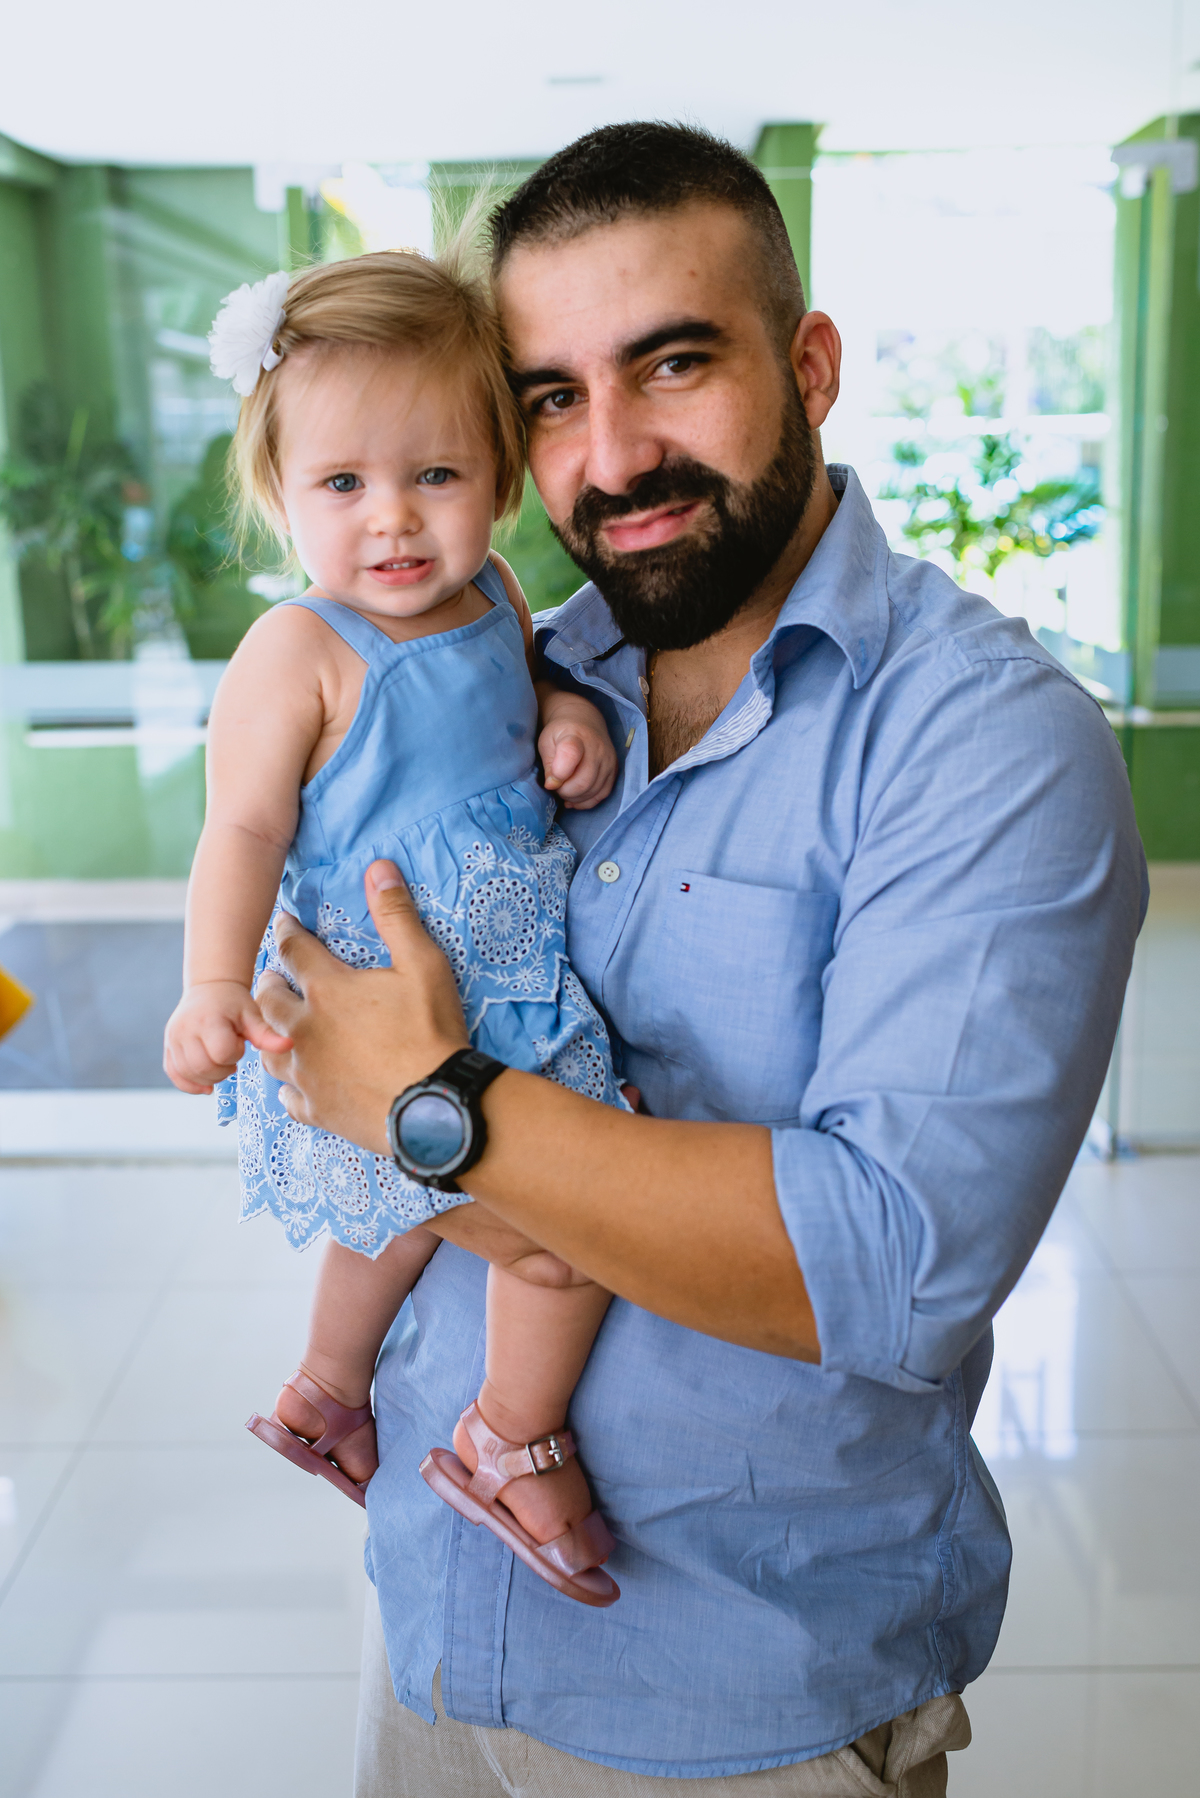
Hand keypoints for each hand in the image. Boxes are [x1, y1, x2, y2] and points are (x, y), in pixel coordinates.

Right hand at [163, 979, 292, 1093]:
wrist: (210, 988)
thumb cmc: (235, 1003)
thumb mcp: (252, 1015)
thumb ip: (267, 1034)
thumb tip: (288, 1046)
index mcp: (208, 1020)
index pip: (221, 1053)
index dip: (235, 1054)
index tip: (239, 1043)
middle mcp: (185, 1029)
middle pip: (204, 1067)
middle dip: (223, 1069)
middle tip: (231, 1056)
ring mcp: (173, 1038)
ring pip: (189, 1073)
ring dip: (209, 1077)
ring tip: (220, 1062)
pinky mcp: (168, 1046)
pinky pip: (174, 1074)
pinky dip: (189, 1083)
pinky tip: (206, 1083)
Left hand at [257, 861, 469, 1149]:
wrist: (434, 1108)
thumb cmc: (431, 1033)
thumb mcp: (423, 966)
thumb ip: (396, 916)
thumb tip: (378, 867)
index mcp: (327, 990)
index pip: (294, 950)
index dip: (288, 932)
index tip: (284, 922)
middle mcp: (304, 1029)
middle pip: (267, 999)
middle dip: (269, 982)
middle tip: (273, 976)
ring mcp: (306, 1072)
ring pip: (268, 1048)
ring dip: (269, 1032)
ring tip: (278, 1026)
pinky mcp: (315, 1108)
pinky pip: (288, 1095)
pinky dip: (290, 1085)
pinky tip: (297, 1082)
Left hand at [538, 716, 617, 808]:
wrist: (584, 722)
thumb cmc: (561, 733)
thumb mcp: (546, 742)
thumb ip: (548, 765)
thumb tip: (552, 786)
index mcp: (576, 736)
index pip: (571, 755)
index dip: (558, 774)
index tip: (550, 781)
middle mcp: (597, 748)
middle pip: (583, 782)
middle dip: (565, 791)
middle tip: (557, 787)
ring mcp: (608, 761)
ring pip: (592, 791)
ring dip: (574, 797)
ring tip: (565, 789)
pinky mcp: (614, 771)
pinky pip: (602, 795)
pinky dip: (586, 801)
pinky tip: (575, 798)